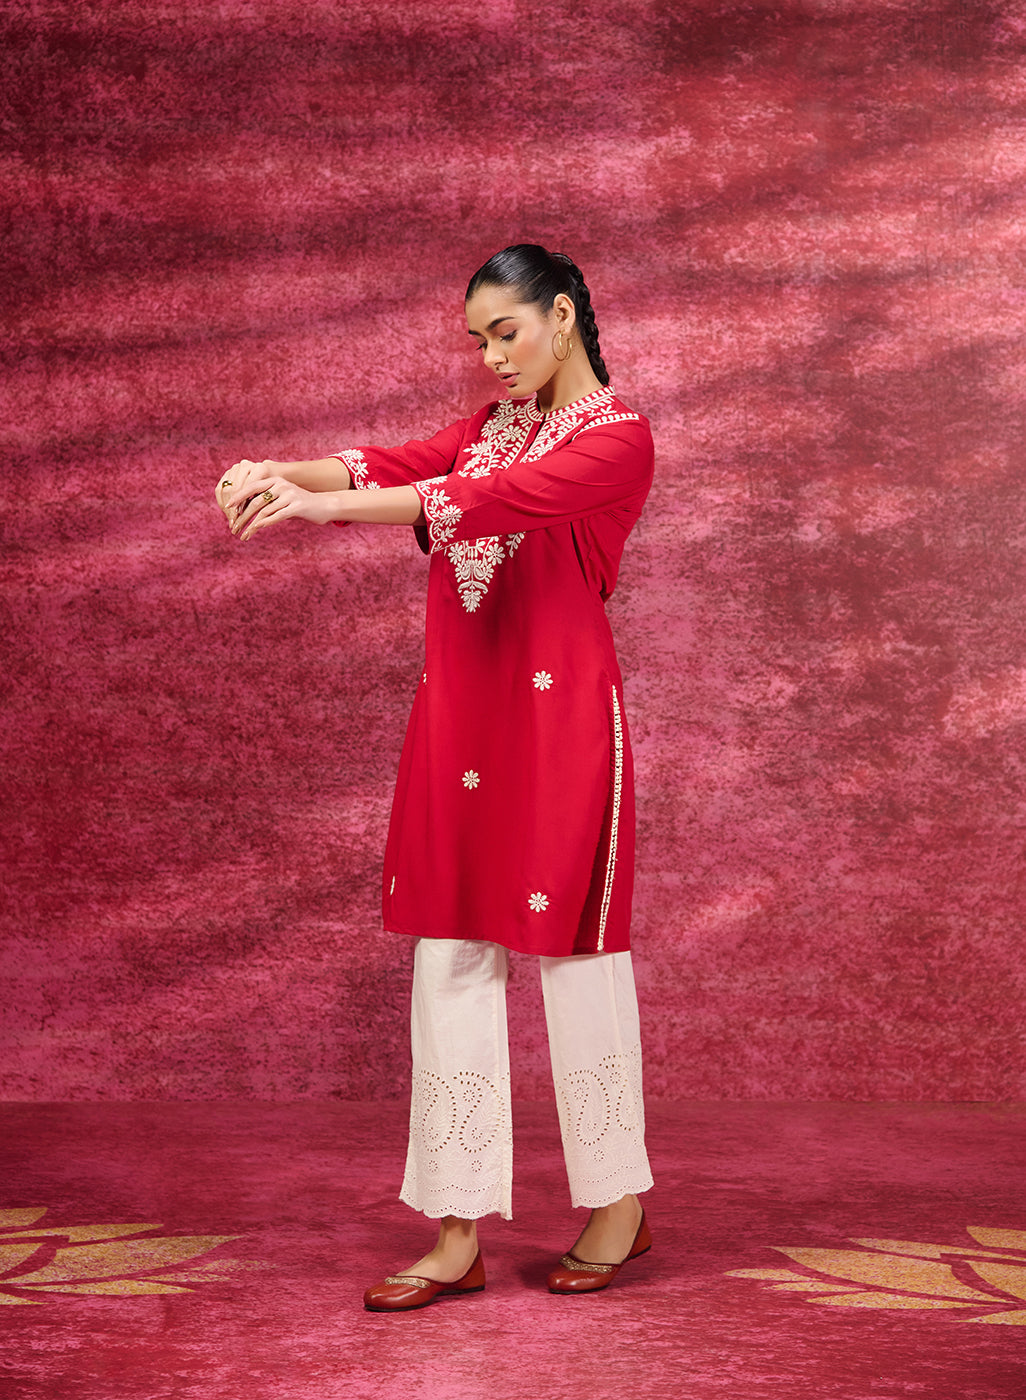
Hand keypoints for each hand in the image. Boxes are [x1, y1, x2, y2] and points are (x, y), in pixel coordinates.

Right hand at [215, 459, 277, 524]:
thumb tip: (256, 523)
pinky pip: (220, 489)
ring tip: (230, 519)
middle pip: (235, 488)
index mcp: (259, 469)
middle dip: (233, 506)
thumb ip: (263, 504)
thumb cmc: (273, 490)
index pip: (248, 488)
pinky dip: (222, 502)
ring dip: (227, 506)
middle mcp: (246, 465)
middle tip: (234, 521)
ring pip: (226, 489)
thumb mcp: (270, 496)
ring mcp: (235, 468)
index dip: (243, 503)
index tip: (240, 516)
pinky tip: (226, 512)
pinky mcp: (228, 473)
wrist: (267, 477)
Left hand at [226, 473, 341, 539]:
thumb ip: (268, 502)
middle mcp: (281, 485)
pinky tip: (255, 530)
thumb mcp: (282, 500)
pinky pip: (276, 516)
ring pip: (263, 511)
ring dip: (250, 525)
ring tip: (243, 534)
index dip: (238, 497)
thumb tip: (246, 510)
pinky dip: (264, 524)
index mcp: (275, 481)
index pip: (251, 487)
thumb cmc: (301, 505)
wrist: (325, 506)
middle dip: (241, 516)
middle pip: (255, 501)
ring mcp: (289, 495)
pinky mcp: (296, 506)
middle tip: (233, 528)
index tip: (227, 508)